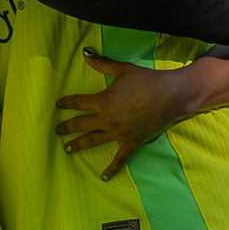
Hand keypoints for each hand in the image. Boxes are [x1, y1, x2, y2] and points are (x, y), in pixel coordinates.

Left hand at [56, 51, 195, 179]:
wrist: (171, 95)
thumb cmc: (146, 80)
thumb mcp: (122, 69)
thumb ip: (101, 63)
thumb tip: (85, 53)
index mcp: (102, 101)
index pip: (78, 102)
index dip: (67, 103)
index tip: (58, 105)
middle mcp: (107, 120)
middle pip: (81, 124)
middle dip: (67, 127)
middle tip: (57, 130)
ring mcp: (119, 133)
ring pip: (93, 141)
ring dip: (79, 145)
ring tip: (67, 149)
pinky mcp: (132, 142)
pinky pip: (120, 158)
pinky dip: (112, 168)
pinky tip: (103, 176)